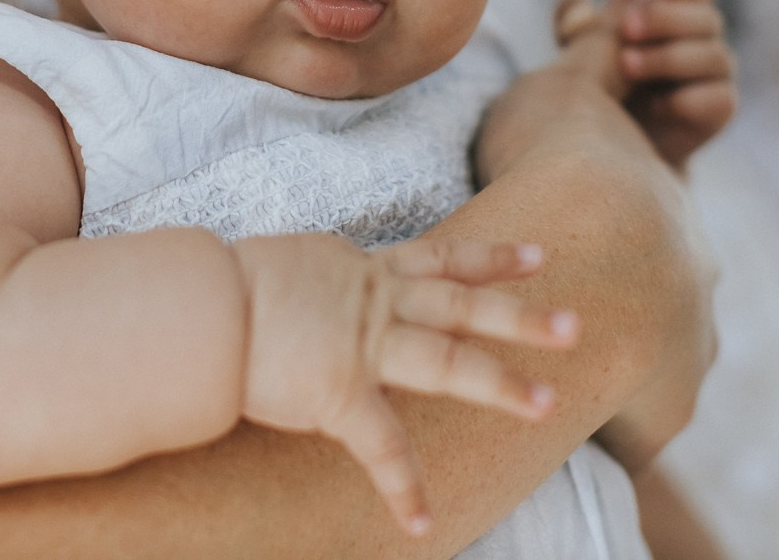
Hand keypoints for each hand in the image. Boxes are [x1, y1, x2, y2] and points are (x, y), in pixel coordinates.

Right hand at [232, 234, 578, 535]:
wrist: (201, 308)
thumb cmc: (223, 285)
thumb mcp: (288, 264)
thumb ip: (316, 279)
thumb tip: (310, 285)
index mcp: (365, 270)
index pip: (440, 261)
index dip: (490, 258)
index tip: (537, 257)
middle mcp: (375, 303)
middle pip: (464, 306)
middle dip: (521, 316)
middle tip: (576, 325)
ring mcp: (363, 346)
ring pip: (448, 361)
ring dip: (501, 382)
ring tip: (549, 403)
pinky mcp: (340, 393)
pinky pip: (382, 448)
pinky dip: (402, 486)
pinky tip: (422, 520)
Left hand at [555, 0, 735, 171]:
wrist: (611, 151)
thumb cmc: (597, 88)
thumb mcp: (577, 53)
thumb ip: (580, 25)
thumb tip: (582, 4)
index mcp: (673, 11)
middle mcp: (701, 40)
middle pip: (707, 17)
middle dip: (665, 19)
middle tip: (627, 28)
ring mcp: (714, 76)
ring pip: (715, 56)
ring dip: (668, 58)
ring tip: (626, 68)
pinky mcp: (717, 111)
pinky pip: (721, 98)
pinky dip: (686, 100)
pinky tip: (656, 108)